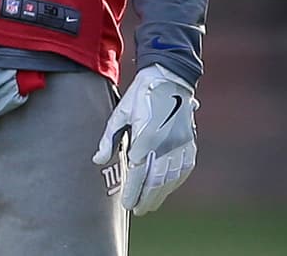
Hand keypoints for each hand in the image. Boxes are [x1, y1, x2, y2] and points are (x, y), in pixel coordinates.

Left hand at [92, 64, 197, 214]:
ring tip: (150, 205)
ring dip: (161, 194)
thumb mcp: (120, 113)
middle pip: (155, 180)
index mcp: (146, 136)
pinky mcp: (189, 141)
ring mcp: (180, 143)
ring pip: (171, 178)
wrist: (169, 77)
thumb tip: (97, 160)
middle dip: (146, 198)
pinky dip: (175, 182)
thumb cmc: (140, 94)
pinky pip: (184, 168)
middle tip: (137, 210)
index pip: (138, 172)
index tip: (127, 204)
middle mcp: (165, 143)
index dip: (133, 191)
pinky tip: (167, 188)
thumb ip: (109, 139)